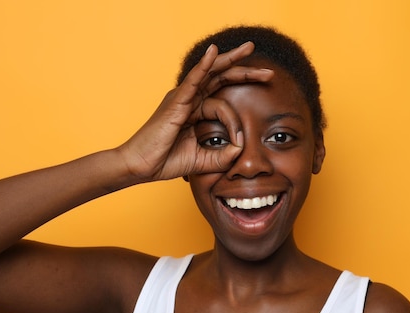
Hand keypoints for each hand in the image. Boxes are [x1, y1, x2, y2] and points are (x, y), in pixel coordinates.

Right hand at [119, 42, 273, 181]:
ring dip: (231, 60)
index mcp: (195, 111)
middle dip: (244, 71)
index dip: (237, 122)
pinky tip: (214, 52)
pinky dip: (204, 65)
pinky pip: (193, 79)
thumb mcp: (203, 161)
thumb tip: (240, 149)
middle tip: (268, 72)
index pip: (224, 102)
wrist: (141, 166)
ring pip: (211, 74)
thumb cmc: (165, 161)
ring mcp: (182, 97)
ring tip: (249, 49)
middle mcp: (189, 99)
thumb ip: (223, 156)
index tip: (239, 143)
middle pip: (220, 78)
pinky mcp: (176, 102)